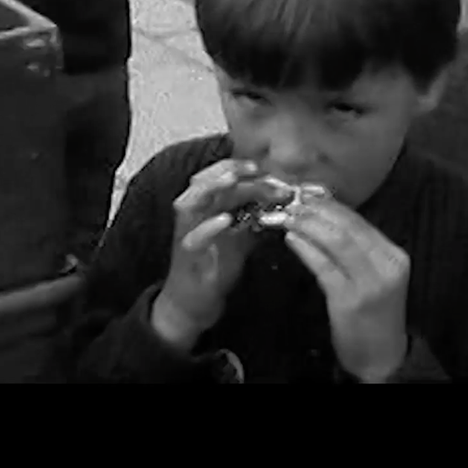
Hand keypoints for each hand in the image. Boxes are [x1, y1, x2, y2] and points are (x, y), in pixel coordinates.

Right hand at [149, 159, 278, 350]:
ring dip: (211, 188)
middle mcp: (191, 215)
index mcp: (204, 206)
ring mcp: (186, 234)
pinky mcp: (187, 256)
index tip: (261, 167)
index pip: (215, 175)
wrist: (194, 301)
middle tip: (255, 169)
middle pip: (203, 182)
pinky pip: (194, 237)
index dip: (237, 166)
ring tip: (232, 180)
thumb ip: (253, 216)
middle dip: (229, 172)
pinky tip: (225, 220)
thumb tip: (281, 199)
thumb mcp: (239, 235)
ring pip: (190, 202)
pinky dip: (208, 226)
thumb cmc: (215, 263)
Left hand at [282, 197, 412, 381]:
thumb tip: (321, 213)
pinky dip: (306, 249)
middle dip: (316, 210)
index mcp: (394, 256)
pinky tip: (291, 239)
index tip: (305, 193)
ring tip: (287, 216)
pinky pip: (324, 266)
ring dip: (308, 225)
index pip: (359, 221)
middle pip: (347, 227)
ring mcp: (370, 283)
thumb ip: (355, 248)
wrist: (382, 355)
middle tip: (290, 200)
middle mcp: (386, 265)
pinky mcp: (349, 300)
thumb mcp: (373, 275)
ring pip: (336, 242)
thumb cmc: (374, 312)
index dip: (330, 204)